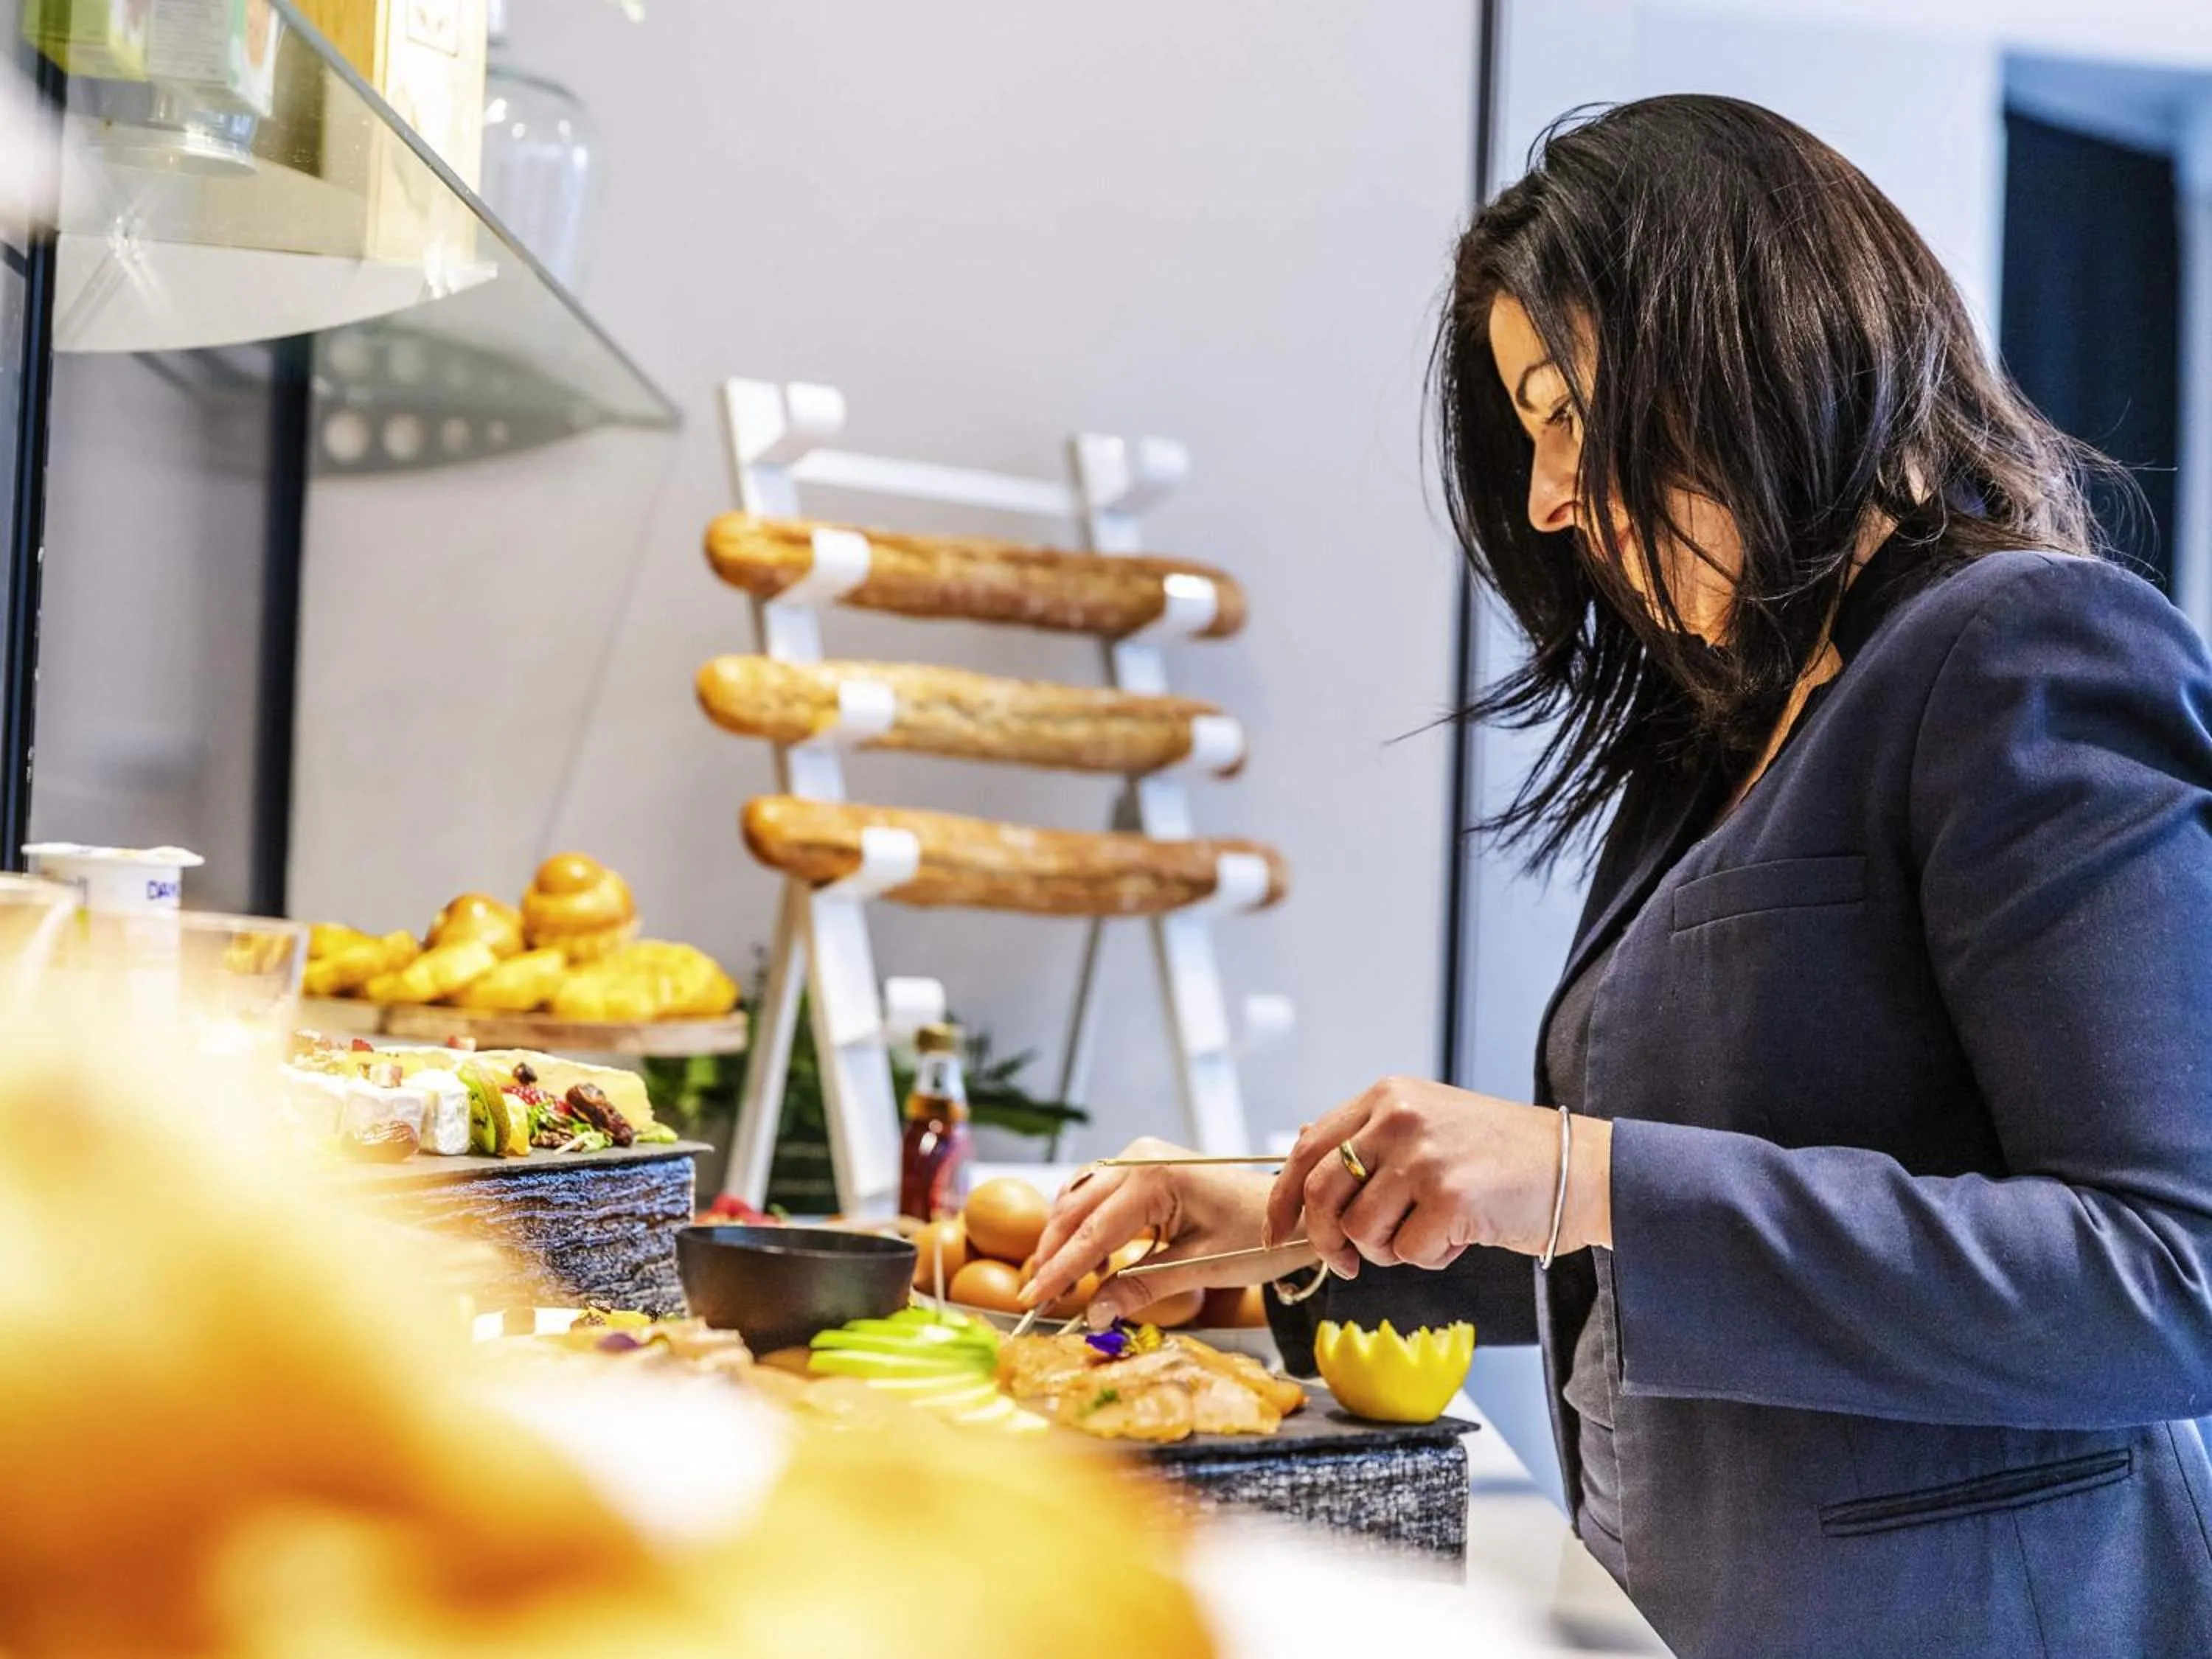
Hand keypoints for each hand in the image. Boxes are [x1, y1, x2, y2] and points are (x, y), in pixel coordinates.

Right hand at [1022, 1137, 1277, 1327]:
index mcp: (1154, 1177)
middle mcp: (1139, 1157)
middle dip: (1054, 1254)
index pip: (1092, 1231)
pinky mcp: (1144, 1168)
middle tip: (1038, 1298)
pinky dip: (1087, 1228)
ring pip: (1080, 1200)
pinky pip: (1099, 1197)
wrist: (1293, 1213)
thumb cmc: (1258, 1237)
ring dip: (1067, 1240)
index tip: (1031, 1299)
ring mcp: (1140, 1157)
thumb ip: (1142, 1288)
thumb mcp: (1201, 1268)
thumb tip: (1094, 1314)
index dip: (1059, 1270)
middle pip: (1075, 1209)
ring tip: (1062, 1284)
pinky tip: (1096, 1264)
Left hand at [1264, 1076, 1611, 1278]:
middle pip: (1322, 1194)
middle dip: (1325, 1240)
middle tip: (1346, 1262)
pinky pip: (1407, 1253)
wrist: (1582, 1167)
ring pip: (1362, 1231)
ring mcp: (1424, 1156)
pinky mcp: (1451, 1197)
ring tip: (1431, 1231)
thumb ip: (1370, 1142)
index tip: (1276, 1231)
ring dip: (1389, 1249)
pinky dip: (1431, 1257)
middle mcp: (1399, 1117)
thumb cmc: (1502, 1157)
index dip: (1284, 1197)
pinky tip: (1461, 1236)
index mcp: (1388, 1096)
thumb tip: (1304, 1177)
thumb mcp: (1428, 1126)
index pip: (1309, 1149)